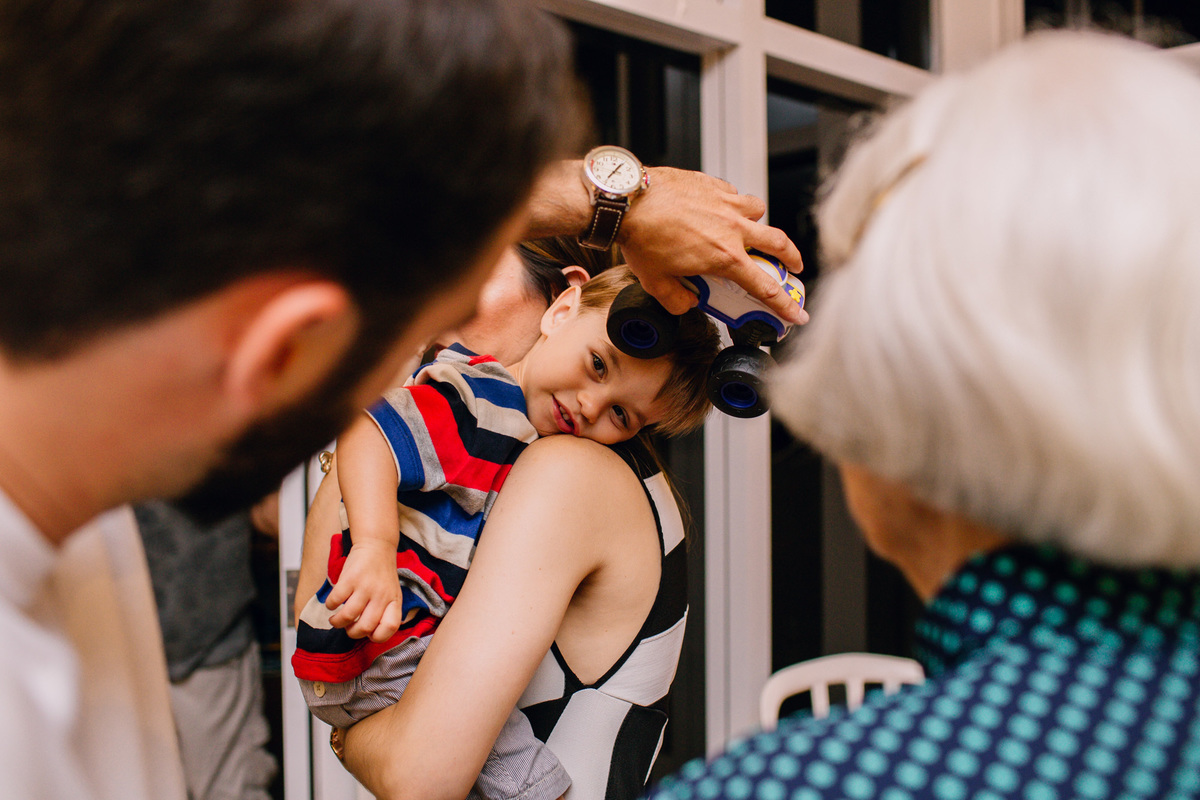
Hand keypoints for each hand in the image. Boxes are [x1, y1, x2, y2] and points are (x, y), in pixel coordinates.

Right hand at [325, 539, 404, 641]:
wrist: (377, 545)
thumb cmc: (382, 574)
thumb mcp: (392, 593)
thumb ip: (385, 611)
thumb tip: (369, 634)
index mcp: (394, 601)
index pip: (391, 627)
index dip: (378, 636)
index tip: (368, 634)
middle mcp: (382, 595)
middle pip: (366, 627)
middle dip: (352, 633)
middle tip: (347, 628)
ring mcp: (366, 586)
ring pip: (348, 616)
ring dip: (337, 622)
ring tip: (335, 619)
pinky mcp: (351, 577)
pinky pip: (335, 600)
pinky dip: (330, 606)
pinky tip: (332, 603)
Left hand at [618, 167, 806, 323]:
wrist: (628, 199)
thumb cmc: (641, 237)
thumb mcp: (656, 283)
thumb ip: (677, 299)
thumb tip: (688, 302)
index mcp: (724, 258)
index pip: (764, 287)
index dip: (784, 304)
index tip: (799, 314)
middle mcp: (733, 229)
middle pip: (779, 243)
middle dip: (791, 257)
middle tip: (794, 265)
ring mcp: (726, 203)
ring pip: (758, 210)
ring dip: (757, 222)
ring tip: (748, 229)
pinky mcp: (714, 184)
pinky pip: (733, 193)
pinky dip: (731, 202)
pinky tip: (717, 208)